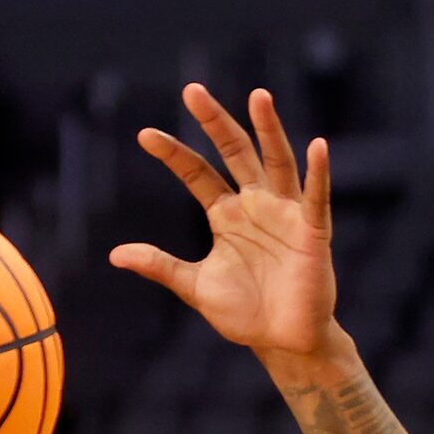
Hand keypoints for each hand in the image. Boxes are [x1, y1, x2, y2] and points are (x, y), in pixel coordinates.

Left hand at [111, 84, 340, 363]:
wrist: (280, 341)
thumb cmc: (243, 312)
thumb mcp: (194, 286)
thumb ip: (160, 267)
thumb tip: (115, 254)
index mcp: (226, 216)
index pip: (197, 175)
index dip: (173, 155)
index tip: (144, 135)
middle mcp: (256, 205)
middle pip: (235, 154)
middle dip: (216, 123)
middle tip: (193, 91)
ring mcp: (286, 214)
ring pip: (277, 162)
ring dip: (269, 130)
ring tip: (258, 96)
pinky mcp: (313, 232)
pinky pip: (316, 198)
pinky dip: (318, 173)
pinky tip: (317, 146)